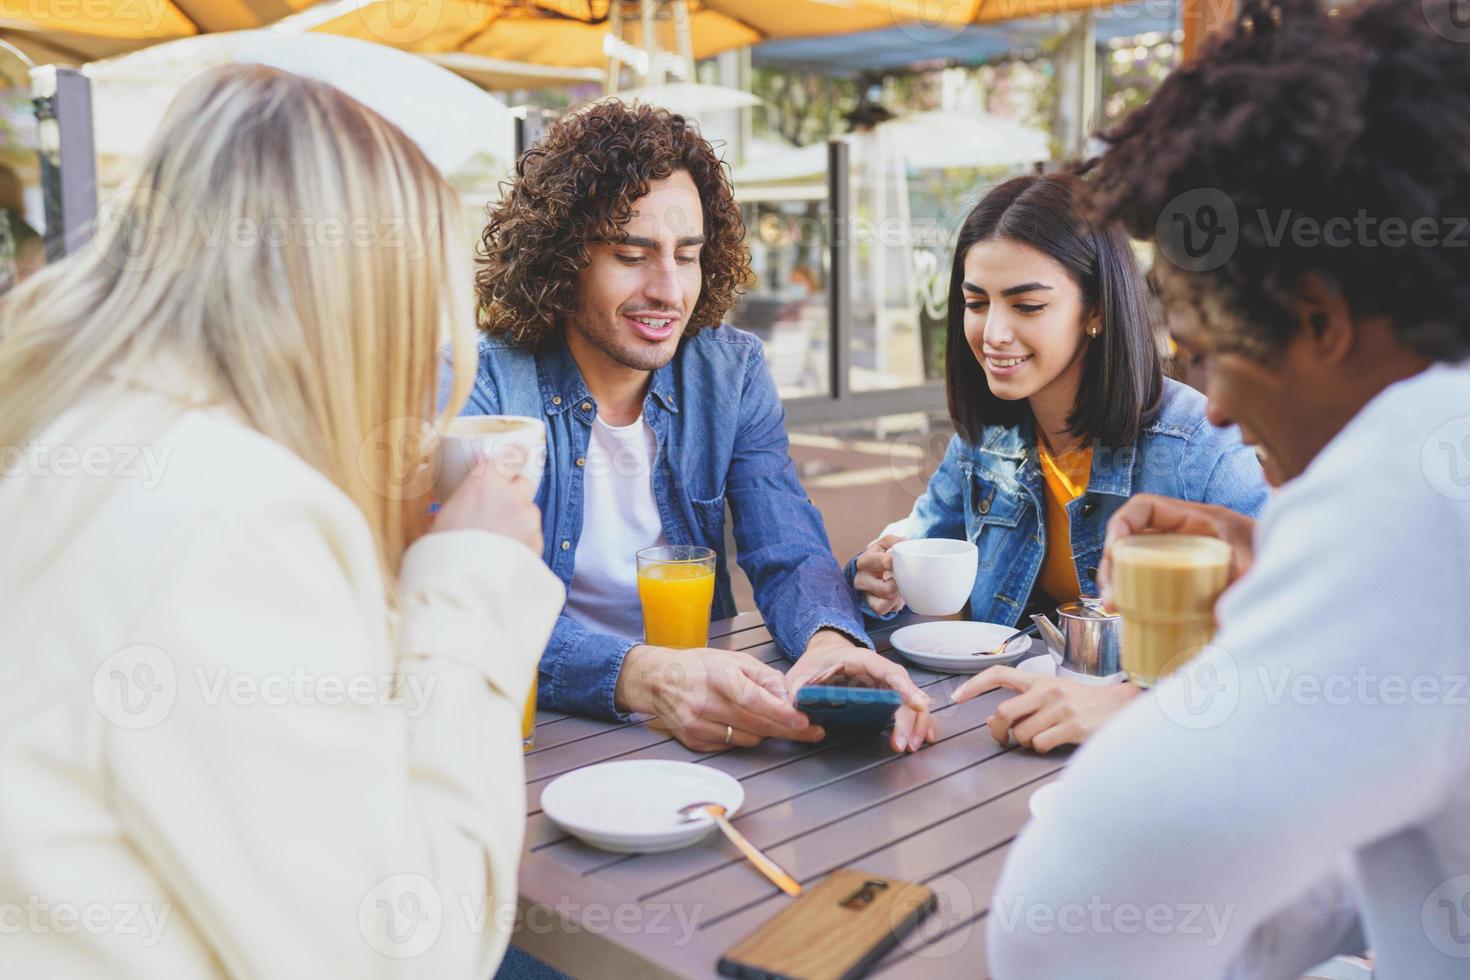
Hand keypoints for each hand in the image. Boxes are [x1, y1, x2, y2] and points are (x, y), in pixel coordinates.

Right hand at [432, 458, 541, 553]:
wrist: (459, 586)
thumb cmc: (442, 551)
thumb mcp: (445, 514)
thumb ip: (467, 493)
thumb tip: (476, 480)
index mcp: (485, 483)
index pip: (511, 455)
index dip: (516, 455)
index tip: (517, 456)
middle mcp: (511, 497)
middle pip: (526, 483)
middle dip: (516, 492)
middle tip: (500, 507)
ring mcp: (527, 520)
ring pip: (530, 511)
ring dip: (520, 519)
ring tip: (499, 538)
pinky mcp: (537, 543)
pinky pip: (534, 535)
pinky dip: (524, 541)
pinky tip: (506, 554)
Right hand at [614, 645, 825, 751]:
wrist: (658, 680)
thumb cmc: (700, 667)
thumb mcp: (735, 660)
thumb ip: (766, 678)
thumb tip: (790, 698)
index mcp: (720, 679)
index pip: (758, 703)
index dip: (784, 716)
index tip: (806, 723)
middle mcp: (708, 705)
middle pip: (759, 726)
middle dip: (789, 730)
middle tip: (812, 732)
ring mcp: (700, 727)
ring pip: (749, 740)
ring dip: (764, 732)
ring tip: (764, 718)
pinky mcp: (695, 742)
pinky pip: (732, 746)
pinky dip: (742, 737)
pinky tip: (738, 723)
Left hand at [784, 630, 934, 753]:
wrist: (824, 656)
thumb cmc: (816, 664)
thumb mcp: (801, 675)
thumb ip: (797, 689)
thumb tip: (793, 708)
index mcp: (862, 660)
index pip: (889, 671)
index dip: (904, 688)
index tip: (917, 704)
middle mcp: (881, 671)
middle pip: (906, 692)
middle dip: (909, 719)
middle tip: (904, 744)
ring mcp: (888, 685)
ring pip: (912, 702)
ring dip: (917, 725)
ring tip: (911, 747)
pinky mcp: (890, 697)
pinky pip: (909, 709)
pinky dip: (918, 724)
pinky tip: (923, 739)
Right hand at [853, 534, 906, 615]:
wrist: (864, 574)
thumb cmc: (876, 559)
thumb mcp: (881, 546)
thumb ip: (892, 541)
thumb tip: (905, 541)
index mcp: (865, 562)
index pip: (886, 563)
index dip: (900, 563)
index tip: (905, 562)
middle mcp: (861, 580)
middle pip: (888, 588)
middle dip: (900, 584)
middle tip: (904, 577)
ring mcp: (865, 595)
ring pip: (888, 601)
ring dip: (898, 595)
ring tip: (900, 586)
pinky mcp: (870, 606)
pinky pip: (886, 609)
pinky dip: (894, 604)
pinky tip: (895, 596)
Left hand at [953, 666, 1138, 753]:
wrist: (1120, 706)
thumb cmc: (1082, 702)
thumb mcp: (1051, 696)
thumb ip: (1022, 705)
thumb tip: (991, 721)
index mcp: (1039, 679)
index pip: (999, 674)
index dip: (974, 684)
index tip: (957, 696)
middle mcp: (1047, 691)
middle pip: (1003, 712)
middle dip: (997, 730)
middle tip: (1002, 738)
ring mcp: (1060, 708)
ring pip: (1022, 734)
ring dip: (1026, 742)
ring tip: (1043, 736)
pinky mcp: (1072, 726)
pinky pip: (1040, 745)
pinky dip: (1042, 748)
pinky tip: (1055, 742)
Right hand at [1098, 494, 1255, 609]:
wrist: (1283, 560)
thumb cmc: (1266, 552)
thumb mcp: (1253, 561)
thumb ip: (1239, 581)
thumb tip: (1217, 615)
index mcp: (1191, 518)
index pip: (1143, 508)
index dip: (1121, 524)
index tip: (1113, 551)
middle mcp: (1175, 533)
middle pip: (1127, 540)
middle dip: (1111, 566)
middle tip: (1111, 596)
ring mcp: (1173, 554)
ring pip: (1130, 560)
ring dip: (1116, 582)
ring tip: (1114, 608)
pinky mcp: (1176, 575)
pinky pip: (1145, 578)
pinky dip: (1131, 592)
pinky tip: (1127, 613)